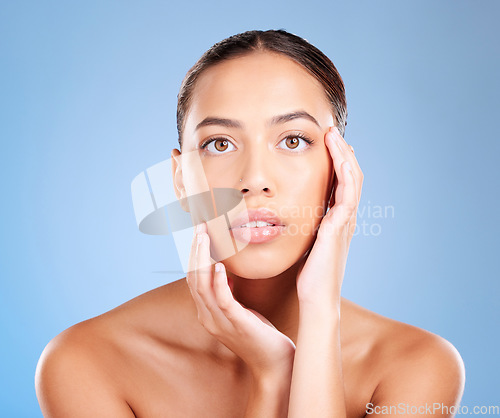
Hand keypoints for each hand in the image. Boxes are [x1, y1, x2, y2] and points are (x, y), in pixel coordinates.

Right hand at [186, 221, 295, 379]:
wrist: (274, 364)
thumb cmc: (259, 334)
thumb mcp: (240, 310)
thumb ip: (228, 293)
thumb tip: (224, 271)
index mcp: (207, 313)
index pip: (193, 279)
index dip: (193, 255)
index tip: (199, 232)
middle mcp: (208, 317)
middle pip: (193, 279)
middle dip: (195, 251)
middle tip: (199, 227)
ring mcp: (220, 322)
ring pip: (202, 286)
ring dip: (203, 259)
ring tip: (205, 237)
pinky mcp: (237, 324)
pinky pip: (223, 300)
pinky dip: (219, 282)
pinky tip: (221, 266)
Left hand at [296, 126, 362, 306]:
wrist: (316, 299)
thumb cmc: (308, 275)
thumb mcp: (306, 243)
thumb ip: (305, 227)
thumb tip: (290, 214)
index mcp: (337, 221)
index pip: (341, 184)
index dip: (337, 162)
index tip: (327, 143)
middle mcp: (345, 219)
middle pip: (350, 177)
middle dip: (342, 153)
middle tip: (332, 132)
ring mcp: (345, 222)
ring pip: (352, 181)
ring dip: (344, 156)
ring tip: (334, 135)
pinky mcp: (339, 228)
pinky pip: (347, 195)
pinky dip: (345, 174)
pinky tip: (339, 158)